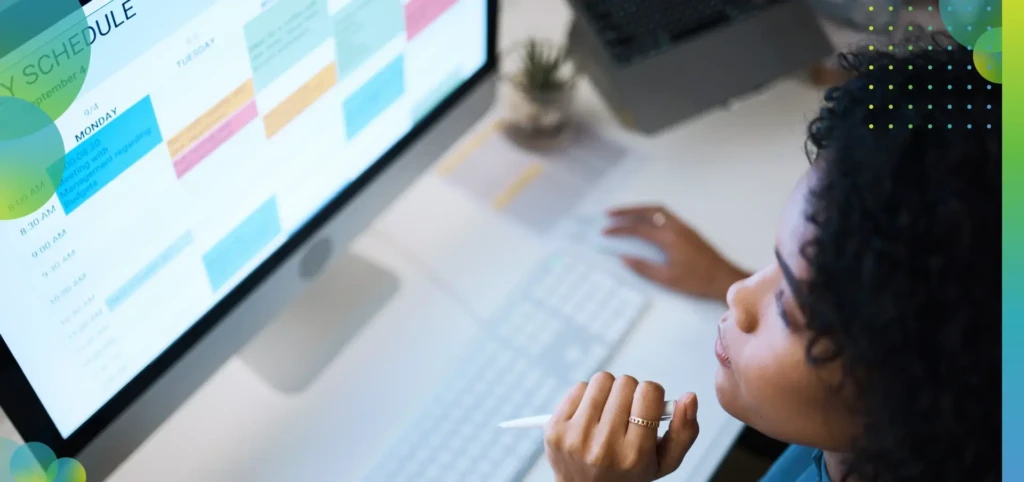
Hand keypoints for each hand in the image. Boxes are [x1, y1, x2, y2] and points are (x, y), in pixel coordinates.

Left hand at [544, 372, 698, 481]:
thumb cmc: (628, 473)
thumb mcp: (664, 461)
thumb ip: (685, 431)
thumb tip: (689, 397)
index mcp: (634, 454)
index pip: (649, 392)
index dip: (652, 395)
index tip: (646, 409)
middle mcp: (604, 446)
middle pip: (625, 382)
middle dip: (630, 393)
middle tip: (626, 413)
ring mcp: (575, 437)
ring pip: (602, 380)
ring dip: (608, 391)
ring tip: (608, 413)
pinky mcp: (554, 429)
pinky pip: (578, 387)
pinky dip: (587, 396)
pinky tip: (590, 416)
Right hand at [604, 205, 748, 301]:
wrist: (723, 278)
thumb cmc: (696, 281)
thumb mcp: (667, 279)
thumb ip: (644, 267)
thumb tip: (623, 258)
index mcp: (669, 238)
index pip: (638, 229)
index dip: (619, 229)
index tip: (604, 231)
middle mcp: (675, 227)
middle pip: (647, 211)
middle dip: (627, 211)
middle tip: (609, 214)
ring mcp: (683, 226)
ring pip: (657, 210)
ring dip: (639, 209)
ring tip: (624, 214)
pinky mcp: (687, 230)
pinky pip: (665, 214)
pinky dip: (650, 213)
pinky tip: (644, 220)